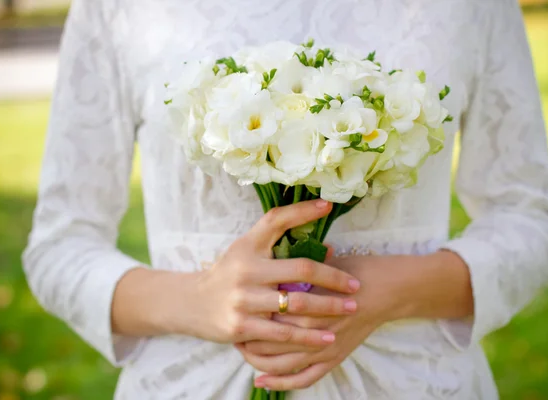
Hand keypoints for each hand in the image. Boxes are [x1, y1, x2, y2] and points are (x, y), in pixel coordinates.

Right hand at [169, 199, 360, 346]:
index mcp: (248, 247)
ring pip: (296, 305)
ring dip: (328, 308)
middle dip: (333, 278)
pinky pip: (282, 334)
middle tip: (355, 286)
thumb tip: (329, 248)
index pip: (277, 220)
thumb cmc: (229, 272)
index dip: (303, 211)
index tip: (329, 206)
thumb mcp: (247, 249)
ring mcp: (242, 300)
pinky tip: (328, 338)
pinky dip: (308, 338)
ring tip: (350, 309)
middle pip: (300, 270)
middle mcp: (245, 270)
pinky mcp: (240, 327)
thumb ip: (280, 242)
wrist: (192, 304)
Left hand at [236, 252, 473, 389]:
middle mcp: (312, 328)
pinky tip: (262, 380)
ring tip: (243, 352)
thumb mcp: (324, 262)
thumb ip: (297, 266)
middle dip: (245, 336)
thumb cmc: (357, 269)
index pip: (266, 314)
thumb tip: (273, 256)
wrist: (390, 288)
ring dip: (257, 360)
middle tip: (231, 329)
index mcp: (306, 301)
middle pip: (267, 340)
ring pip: (280, 363)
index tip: (231, 307)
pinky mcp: (334, 359)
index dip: (245, 313)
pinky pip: (302, 378)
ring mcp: (324, 347)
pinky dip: (280, 382)